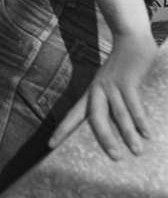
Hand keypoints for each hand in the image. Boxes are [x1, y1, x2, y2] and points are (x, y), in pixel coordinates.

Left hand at [49, 32, 156, 159]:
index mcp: (91, 92)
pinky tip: (147, 134)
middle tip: (114, 158)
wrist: (130, 39)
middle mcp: (98, 89)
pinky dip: (140, 120)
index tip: (50, 145)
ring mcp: (112, 84)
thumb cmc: (122, 67)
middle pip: (95, 117)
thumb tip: (120, 128)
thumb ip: (112, 103)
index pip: (73, 114)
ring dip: (128, 133)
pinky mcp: (127, 80)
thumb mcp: (111, 84)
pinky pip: (133, 104)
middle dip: (103, 138)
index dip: (62, 129)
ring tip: (136, 151)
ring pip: (118, 114)